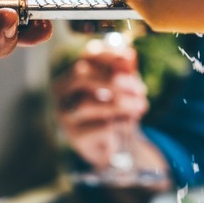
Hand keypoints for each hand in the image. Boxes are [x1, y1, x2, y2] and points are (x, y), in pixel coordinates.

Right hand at [53, 39, 167, 174]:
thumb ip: (125, 72)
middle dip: (113, 79)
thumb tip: (130, 55)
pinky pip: (98, 127)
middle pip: (80, 75)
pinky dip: (118, 123)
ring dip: (119, 103)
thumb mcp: (123, 89)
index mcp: (73, 74)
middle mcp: (62, 93)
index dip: (108, 55)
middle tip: (139, 89)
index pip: (86, 56)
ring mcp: (65, 116)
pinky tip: (129, 123)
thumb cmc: (116, 111)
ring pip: (87, 103)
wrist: (114, 148)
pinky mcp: (76, 138)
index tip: (130, 58)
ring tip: (141, 106)